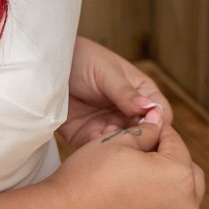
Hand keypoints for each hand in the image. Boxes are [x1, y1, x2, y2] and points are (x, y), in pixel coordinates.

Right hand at [48, 119, 205, 208]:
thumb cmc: (87, 179)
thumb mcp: (115, 142)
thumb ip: (145, 131)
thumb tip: (157, 123)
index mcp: (178, 174)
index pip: (176, 143)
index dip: (158, 132)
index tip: (144, 131)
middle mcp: (186, 208)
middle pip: (190, 176)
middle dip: (172, 163)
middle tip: (144, 157)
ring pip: (181, 205)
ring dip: (167, 192)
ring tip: (136, 185)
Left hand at [57, 36, 172, 147]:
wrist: (48, 66)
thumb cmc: (83, 59)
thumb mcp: (106, 72)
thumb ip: (125, 92)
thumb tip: (149, 108)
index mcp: (141, 94)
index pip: (160, 114)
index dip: (158, 124)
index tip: (148, 126)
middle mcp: (128, 113)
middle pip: (145, 136)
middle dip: (138, 139)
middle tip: (124, 133)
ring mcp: (109, 125)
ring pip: (124, 147)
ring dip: (118, 145)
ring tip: (106, 132)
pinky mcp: (88, 136)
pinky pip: (99, 149)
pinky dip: (99, 148)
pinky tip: (93, 138)